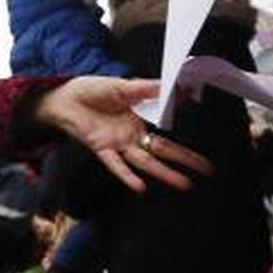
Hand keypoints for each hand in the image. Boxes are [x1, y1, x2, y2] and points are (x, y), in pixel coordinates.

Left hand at [33, 77, 211, 191]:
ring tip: (184, 184)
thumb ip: (150, 88)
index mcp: (140, 120)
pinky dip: (127, 176)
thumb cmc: (94, 90)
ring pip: (145, 162)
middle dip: (185, 161)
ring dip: (164, 173)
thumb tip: (176, 85)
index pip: (168, 131)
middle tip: (207, 170)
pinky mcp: (101, 148)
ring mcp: (118, 143)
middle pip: (163, 151)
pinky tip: (140, 186)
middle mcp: (132, 135)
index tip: (206, 139)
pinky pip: (116, 165)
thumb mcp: (125, 86)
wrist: (65, 96)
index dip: (184, 134)